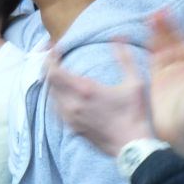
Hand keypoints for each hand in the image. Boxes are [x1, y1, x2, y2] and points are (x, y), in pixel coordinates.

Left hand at [47, 11, 183, 158]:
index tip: (55, 48)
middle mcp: (72, 105)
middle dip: (49, 67)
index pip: (53, 71)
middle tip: (55, 57)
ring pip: (51, 96)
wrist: (132, 146)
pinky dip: (57, 97)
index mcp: (84, 90)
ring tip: (60, 73)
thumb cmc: (135, 114)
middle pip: (48, 82)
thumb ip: (124, 58)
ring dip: (53, 83)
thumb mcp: (134, 83)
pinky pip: (56, 109)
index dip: (50, 57)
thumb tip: (118, 36)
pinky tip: (65, 94)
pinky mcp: (73, 129)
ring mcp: (70, 119)